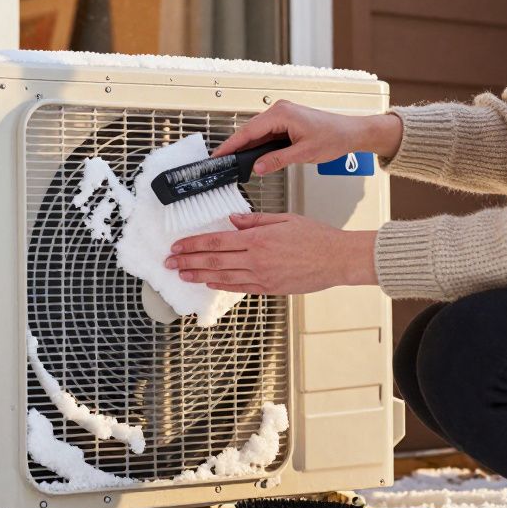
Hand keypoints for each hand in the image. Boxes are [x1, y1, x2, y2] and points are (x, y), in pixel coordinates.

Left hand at [165, 212, 377, 294]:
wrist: (337, 260)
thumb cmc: (316, 237)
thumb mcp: (284, 219)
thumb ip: (255, 220)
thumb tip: (232, 219)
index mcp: (258, 239)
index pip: (217, 241)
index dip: (193, 244)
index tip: (177, 245)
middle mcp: (256, 259)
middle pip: (213, 260)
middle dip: (187, 261)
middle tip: (169, 262)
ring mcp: (262, 276)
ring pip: (222, 276)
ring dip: (198, 275)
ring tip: (181, 273)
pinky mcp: (269, 288)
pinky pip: (239, 287)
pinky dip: (221, 285)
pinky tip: (208, 282)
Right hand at [212, 100, 403, 174]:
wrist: (351, 133)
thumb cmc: (334, 137)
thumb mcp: (304, 154)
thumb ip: (277, 161)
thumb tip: (257, 167)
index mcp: (282, 113)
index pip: (249, 130)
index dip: (232, 144)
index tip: (219, 155)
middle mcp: (280, 110)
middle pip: (249, 130)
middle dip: (235, 146)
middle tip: (222, 161)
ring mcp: (282, 115)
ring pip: (257, 132)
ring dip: (246, 146)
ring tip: (234, 161)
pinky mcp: (286, 122)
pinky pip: (266, 133)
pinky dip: (257, 144)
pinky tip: (252, 156)